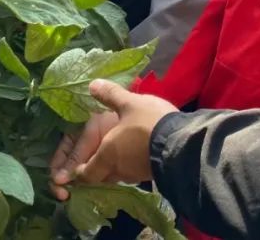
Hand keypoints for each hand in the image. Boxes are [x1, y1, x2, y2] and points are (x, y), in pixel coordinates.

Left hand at [49, 79, 177, 196]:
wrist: (181, 143)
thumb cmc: (148, 123)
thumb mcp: (129, 103)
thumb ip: (110, 95)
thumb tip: (91, 84)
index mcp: (106, 155)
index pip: (85, 173)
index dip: (79, 170)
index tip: (78, 165)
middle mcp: (118, 170)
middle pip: (101, 175)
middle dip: (96, 167)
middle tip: (96, 154)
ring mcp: (135, 174)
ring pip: (118, 174)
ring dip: (115, 165)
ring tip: (117, 150)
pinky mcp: (150, 173)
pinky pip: (133, 171)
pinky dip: (130, 163)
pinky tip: (136, 150)